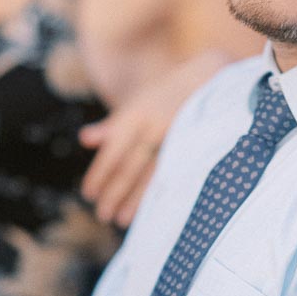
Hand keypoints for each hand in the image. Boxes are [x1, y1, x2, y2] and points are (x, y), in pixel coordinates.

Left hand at [79, 51, 228, 226]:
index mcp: (137, 113)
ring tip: (120, 220)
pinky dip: (159, 192)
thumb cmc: (166, 94)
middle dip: (114, 192)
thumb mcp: (139, 104)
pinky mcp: (194, 145)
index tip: (88, 194)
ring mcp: (176, 136)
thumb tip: (84, 140)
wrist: (212, 74)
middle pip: (130, 166)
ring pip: (152, 174)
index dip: (99, 173)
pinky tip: (150, 210)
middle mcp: (155, 125)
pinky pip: (174, 174)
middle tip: (101, 215)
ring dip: (134, 199)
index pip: (113, 150)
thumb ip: (113, 125)